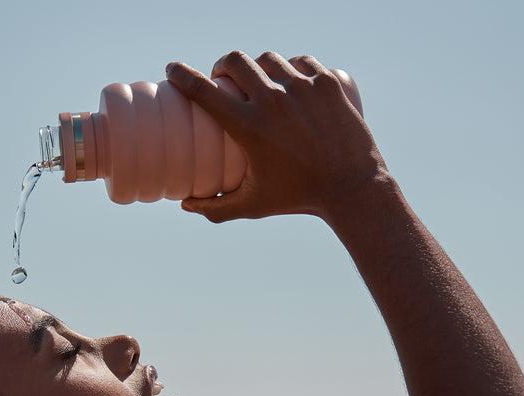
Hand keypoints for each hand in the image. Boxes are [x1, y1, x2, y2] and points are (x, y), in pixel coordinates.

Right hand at [165, 51, 388, 222]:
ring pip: (268, 59)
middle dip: (223, 65)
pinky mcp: (327, 83)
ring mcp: (303, 87)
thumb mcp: (253, 205)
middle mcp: (273, 100)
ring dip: (257, 66)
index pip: (204, 91)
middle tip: (224, 77)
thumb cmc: (297, 199)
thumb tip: (185, 205)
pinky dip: (290, 67)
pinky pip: (301, 61)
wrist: (350, 187)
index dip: (182, 75)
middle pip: (235, 61)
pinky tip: (288, 76)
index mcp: (249, 127)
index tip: (173, 70)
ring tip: (259, 79)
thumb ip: (216, 209)